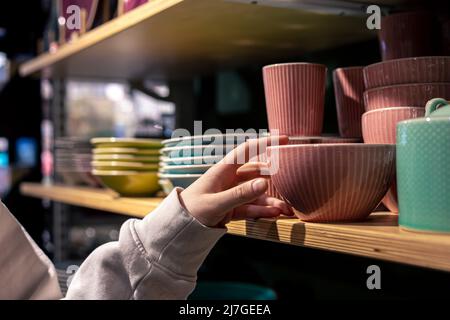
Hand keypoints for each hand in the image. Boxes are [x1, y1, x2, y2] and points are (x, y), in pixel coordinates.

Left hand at [178, 136, 292, 227]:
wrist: (179, 228)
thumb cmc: (192, 210)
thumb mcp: (216, 203)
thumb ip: (240, 194)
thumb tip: (265, 182)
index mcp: (223, 170)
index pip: (247, 151)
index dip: (266, 143)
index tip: (285, 139)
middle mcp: (229, 179)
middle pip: (257, 174)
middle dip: (274, 180)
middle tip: (293, 184)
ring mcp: (232, 194)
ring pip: (256, 193)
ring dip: (271, 200)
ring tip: (286, 210)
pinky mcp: (232, 208)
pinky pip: (251, 207)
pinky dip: (262, 210)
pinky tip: (274, 214)